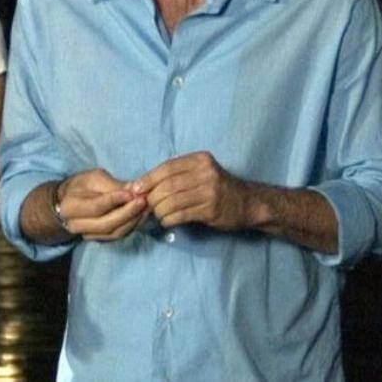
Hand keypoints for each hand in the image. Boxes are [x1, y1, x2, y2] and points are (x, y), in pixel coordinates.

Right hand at [58, 168, 146, 240]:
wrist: (68, 203)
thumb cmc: (81, 186)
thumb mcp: (93, 178)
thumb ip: (112, 185)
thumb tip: (134, 190)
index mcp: (70, 207)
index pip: (96, 207)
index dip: (116, 200)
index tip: (132, 193)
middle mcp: (77, 225)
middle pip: (107, 224)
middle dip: (128, 213)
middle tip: (143, 200)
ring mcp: (88, 235)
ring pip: (115, 232)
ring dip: (134, 220)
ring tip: (146, 206)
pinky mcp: (100, 239)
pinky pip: (119, 235)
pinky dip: (133, 225)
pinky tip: (142, 214)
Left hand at [129, 151, 251, 230]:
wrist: (247, 203)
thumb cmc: (216, 187)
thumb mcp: (200, 172)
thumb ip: (176, 175)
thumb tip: (142, 185)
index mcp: (199, 160)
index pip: (166, 168)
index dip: (148, 178)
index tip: (135, 188)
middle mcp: (205, 173)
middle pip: (167, 185)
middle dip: (151, 197)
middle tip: (144, 205)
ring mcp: (210, 192)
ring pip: (172, 201)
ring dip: (159, 210)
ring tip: (156, 214)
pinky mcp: (211, 210)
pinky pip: (181, 215)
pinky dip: (169, 219)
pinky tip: (166, 221)